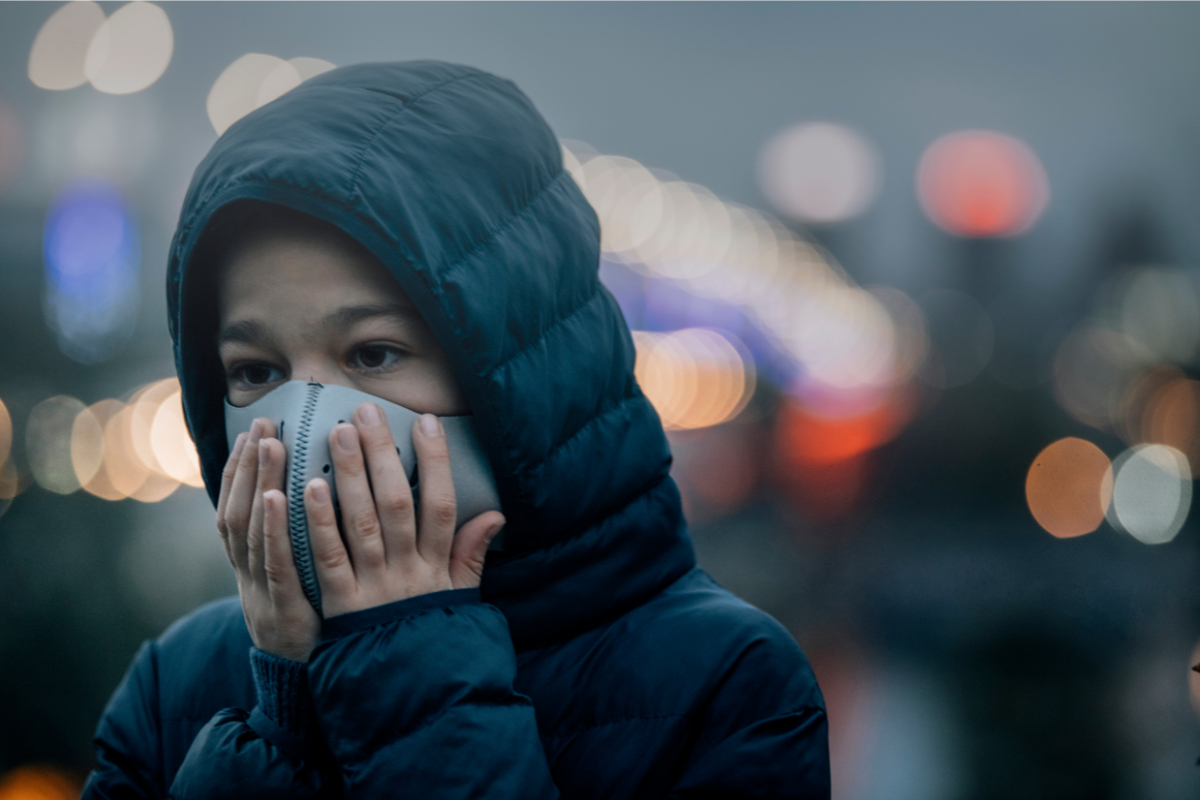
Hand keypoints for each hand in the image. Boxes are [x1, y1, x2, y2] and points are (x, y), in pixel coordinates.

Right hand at [216, 418, 319, 662]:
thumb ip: (307, 540)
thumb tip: (320, 492)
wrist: (304, 686)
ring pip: (252, 529)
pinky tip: (278, 495)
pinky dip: (273, 528)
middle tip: (262, 423)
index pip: (239, 506)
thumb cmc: (312, 624)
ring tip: (268, 443)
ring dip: (259, 482)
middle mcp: (250, 573)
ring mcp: (262, 591)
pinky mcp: (283, 608)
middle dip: (248, 464)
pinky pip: (275, 563)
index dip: (241, 470)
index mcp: (253, 564)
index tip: (254, 430)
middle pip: (240, 508)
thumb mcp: (302, 579)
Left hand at [305, 402, 504, 618]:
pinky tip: (306, 489)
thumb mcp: (460, 599)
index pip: (442, 504)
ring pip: (362, 522)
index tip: (426, 422)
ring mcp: (375, 588)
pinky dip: (318, 523)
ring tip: (336, 433)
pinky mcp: (342, 606)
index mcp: (438, 567)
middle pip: (397, 503)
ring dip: (348, 475)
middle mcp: (409, 572)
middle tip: (365, 411)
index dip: (436, 462)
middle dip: (381, 455)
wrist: (410, 698)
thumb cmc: (433, 639)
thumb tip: (496, 513)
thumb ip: (472, 555)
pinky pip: (330, 559)